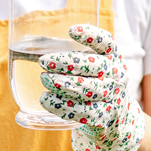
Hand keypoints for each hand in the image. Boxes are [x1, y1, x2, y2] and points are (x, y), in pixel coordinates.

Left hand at [38, 25, 144, 150]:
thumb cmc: (97, 85)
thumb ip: (75, 58)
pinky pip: (83, 112)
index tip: (71, 31)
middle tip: (43, 61)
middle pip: (95, 66)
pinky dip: (62, 105)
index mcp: (114, 58)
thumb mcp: (95, 68)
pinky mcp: (104, 118)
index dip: (90, 35)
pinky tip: (46, 99)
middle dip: (68, 62)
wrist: (116, 119)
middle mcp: (117, 76)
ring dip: (64, 84)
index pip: (107, 42)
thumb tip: (33, 46)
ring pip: (89, 89)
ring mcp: (113, 98)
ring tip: (44, 79)